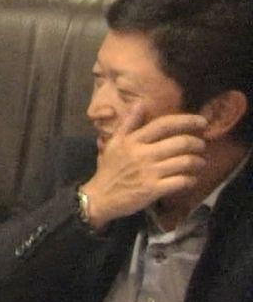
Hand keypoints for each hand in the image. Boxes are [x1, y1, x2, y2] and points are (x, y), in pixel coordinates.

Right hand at [82, 104, 207, 228]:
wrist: (100, 198)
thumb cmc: (109, 170)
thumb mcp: (114, 143)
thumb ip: (129, 123)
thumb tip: (140, 103)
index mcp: (133, 141)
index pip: (164, 125)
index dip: (187, 121)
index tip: (202, 122)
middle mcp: (142, 154)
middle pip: (180, 143)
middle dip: (197, 143)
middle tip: (201, 145)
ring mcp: (149, 173)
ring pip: (184, 162)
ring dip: (197, 161)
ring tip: (199, 162)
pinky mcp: (153, 190)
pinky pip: (181, 181)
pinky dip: (190, 179)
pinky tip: (190, 179)